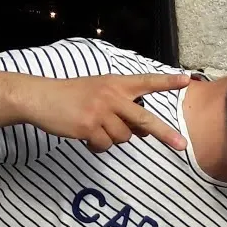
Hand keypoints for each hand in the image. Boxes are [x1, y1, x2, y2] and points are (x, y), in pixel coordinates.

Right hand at [18, 72, 191, 151]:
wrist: (39, 97)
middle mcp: (111, 96)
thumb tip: (145, 132)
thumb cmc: (73, 96)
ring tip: (94, 127)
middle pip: (144, 119)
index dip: (167, 82)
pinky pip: (105, 146)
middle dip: (164, 134)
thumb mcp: (100, 92)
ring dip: (111, 138)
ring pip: (123, 138)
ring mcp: (100, 112)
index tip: (187, 80)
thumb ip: (123, 108)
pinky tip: (85, 135)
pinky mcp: (88, 126)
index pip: (146, 82)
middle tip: (181, 146)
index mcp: (116, 84)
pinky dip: (97, 146)